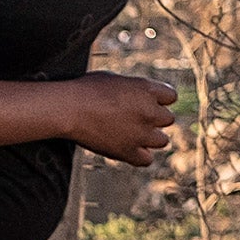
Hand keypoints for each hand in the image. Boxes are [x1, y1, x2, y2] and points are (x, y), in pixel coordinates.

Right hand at [63, 73, 179, 163]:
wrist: (69, 109)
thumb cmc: (86, 89)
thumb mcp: (115, 80)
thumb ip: (134, 89)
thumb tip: (140, 98)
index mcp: (147, 89)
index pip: (171, 96)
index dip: (159, 99)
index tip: (145, 101)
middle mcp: (150, 112)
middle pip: (167, 119)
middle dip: (153, 118)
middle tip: (133, 116)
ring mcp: (141, 134)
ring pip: (162, 141)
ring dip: (150, 137)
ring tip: (131, 133)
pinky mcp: (129, 152)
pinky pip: (147, 159)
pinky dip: (140, 155)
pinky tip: (128, 148)